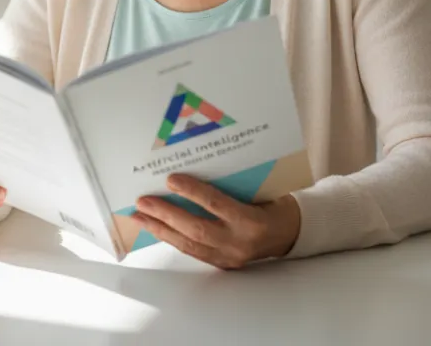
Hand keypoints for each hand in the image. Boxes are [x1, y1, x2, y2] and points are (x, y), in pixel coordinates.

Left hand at [132, 174, 300, 269]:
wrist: (291, 233)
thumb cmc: (273, 203)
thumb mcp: (259, 190)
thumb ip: (231, 185)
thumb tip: (195, 167)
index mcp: (252, 220)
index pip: (216, 204)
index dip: (192, 192)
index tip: (170, 179)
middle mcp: (239, 242)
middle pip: (196, 228)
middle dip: (166, 214)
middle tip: (142, 201)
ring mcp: (230, 257)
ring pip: (188, 244)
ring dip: (160, 229)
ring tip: (139, 216)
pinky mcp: (222, 265)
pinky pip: (192, 251)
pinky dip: (172, 238)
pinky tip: (156, 228)